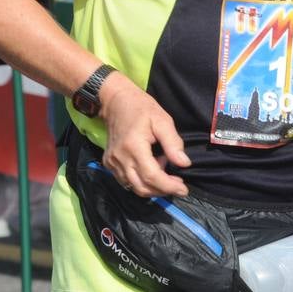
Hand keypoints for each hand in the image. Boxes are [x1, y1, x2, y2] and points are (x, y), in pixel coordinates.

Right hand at [98, 73, 190, 196]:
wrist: (115, 101)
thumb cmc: (141, 108)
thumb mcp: (162, 120)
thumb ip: (173, 143)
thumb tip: (184, 164)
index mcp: (134, 147)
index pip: (152, 176)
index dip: (168, 186)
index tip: (184, 189)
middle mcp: (120, 158)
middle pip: (142, 187)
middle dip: (162, 190)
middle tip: (178, 184)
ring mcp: (112, 162)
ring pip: (133, 187)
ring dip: (152, 186)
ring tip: (165, 170)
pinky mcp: (109, 163)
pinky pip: (126, 181)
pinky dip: (141, 180)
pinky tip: (151, 167)